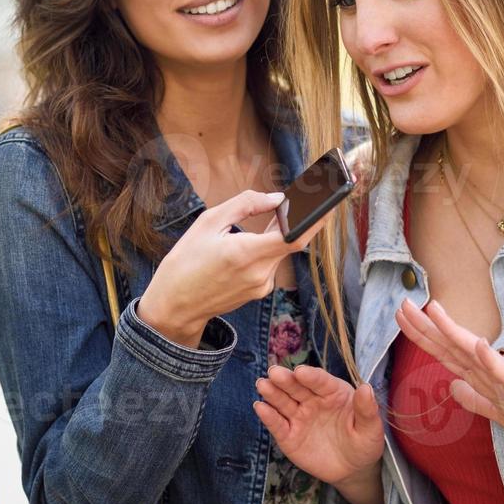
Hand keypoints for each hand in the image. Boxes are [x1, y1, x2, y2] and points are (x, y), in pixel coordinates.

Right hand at [139, 189, 329, 346]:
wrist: (173, 305)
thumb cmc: (185, 261)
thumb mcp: (208, 223)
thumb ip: (244, 206)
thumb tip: (276, 198)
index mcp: (246, 254)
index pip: (295, 237)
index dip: (316, 220)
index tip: (330, 203)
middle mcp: (259, 273)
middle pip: (290, 242)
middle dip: (294, 221)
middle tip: (297, 199)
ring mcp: (261, 286)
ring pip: (280, 253)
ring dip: (278, 235)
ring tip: (268, 218)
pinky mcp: (259, 291)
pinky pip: (271, 264)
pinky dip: (268, 249)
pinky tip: (255, 241)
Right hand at [253, 364, 384, 484]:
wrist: (352, 468)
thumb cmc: (364, 442)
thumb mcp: (371, 428)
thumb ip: (367, 409)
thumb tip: (366, 388)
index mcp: (334, 393)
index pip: (321, 381)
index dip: (311, 376)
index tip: (300, 371)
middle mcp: (314, 401)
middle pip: (297, 387)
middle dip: (286, 379)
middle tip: (274, 372)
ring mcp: (300, 417)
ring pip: (284, 402)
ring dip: (272, 393)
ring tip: (262, 384)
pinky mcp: (289, 436)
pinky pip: (277, 425)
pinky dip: (268, 416)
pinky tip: (260, 407)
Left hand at [395, 298, 503, 452]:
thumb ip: (477, 400)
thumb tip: (451, 386)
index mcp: (488, 381)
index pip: (449, 355)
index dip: (424, 337)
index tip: (402, 316)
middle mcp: (496, 376)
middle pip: (454, 349)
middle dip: (426, 328)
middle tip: (400, 302)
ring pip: (477, 355)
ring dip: (454, 333)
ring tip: (433, 310)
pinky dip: (491, 361)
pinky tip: (478, 345)